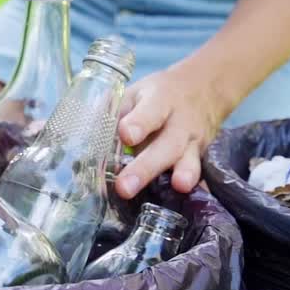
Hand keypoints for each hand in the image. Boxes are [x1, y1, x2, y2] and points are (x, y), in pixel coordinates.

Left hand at [114, 63, 231, 196]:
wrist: (204, 90)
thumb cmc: (158, 95)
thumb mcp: (136, 94)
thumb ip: (114, 113)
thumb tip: (85, 137)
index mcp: (160, 100)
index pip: (151, 111)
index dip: (139, 123)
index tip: (126, 135)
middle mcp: (180, 122)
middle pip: (166, 144)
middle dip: (146, 166)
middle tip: (125, 187)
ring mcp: (194, 142)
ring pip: (189, 159)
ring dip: (184, 174)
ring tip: (179, 186)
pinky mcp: (201, 158)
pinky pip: (200, 174)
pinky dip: (195, 186)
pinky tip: (189, 200)